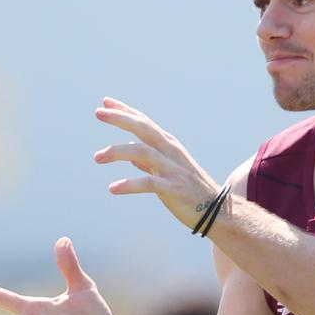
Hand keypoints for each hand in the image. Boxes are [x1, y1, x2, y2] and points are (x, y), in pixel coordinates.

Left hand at [93, 97, 221, 228]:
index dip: (125, 111)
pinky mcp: (173, 188)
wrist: (217, 211)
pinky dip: (129, 184)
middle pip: (143, 128)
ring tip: (97, 157)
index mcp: (168, 145)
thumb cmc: (189, 190)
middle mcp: (170, 151)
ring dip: (117, 151)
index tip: (105, 103)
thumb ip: (148, 162)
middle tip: (98, 113)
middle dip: (120, 118)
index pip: (144, 122)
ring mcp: (172, 169)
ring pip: (141, 151)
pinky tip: (113, 188)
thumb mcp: (168, 170)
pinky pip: (148, 183)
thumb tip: (130, 156)